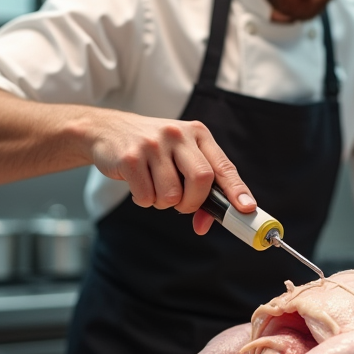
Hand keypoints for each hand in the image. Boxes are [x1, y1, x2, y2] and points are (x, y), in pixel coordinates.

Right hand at [88, 112, 252, 227]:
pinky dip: (144, 200)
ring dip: (164, 203)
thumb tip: (205, 224)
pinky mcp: (130, 157)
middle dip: (194, 202)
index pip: (223, 166)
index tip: (246, 208)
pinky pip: (146, 196)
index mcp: (197, 134)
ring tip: (155, 188)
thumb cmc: (152, 149)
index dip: (237, 190)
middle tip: (182, 205)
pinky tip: (139, 184)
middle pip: (202, 179)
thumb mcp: (179, 157)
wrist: (107, 130)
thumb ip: (198, 187)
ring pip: (172, 194)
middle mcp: (178, 135)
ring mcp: (153, 144)